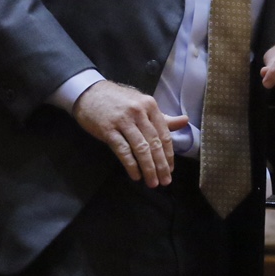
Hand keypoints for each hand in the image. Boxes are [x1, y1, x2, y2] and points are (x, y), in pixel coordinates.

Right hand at [72, 81, 188, 186]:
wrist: (89, 92)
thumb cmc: (119, 101)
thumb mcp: (142, 105)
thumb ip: (163, 117)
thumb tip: (185, 121)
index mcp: (150, 105)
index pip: (164, 134)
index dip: (168, 154)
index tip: (171, 169)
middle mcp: (139, 112)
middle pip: (154, 143)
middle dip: (161, 165)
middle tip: (165, 182)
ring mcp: (123, 121)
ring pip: (141, 148)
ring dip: (148, 168)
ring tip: (152, 183)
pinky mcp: (108, 129)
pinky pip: (123, 150)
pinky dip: (131, 165)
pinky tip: (136, 176)